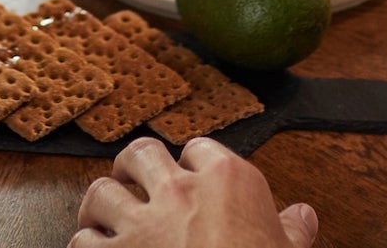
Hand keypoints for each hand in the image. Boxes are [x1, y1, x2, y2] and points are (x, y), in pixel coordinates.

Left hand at [70, 137, 317, 246]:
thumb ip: (291, 231)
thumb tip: (303, 217)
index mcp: (227, 181)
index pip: (201, 149)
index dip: (193, 164)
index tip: (191, 177)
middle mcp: (179, 192)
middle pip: (142, 153)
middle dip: (134, 167)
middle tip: (135, 183)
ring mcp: (142, 224)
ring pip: (101, 191)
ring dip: (102, 206)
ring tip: (108, 217)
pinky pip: (83, 241)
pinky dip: (86, 246)